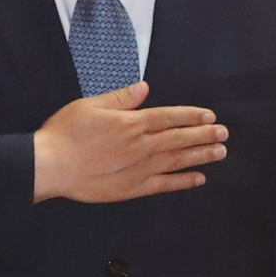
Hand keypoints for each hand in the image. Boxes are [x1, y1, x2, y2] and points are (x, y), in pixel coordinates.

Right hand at [33, 82, 223, 201]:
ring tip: (220, 152)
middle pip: (179, 138)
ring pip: (178, 160)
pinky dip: (184, 181)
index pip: (168, 117)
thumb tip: (144, 88)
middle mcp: (142, 145)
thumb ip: (119, 98)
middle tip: (224, 133)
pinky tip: (199, 178)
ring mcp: (141, 168)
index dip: (190, 116)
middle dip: (204, 134)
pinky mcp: (134, 187)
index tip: (209, 116)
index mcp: (131, 123)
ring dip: (201, 155)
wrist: (51, 165)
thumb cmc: (65, 133)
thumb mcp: (88, 106)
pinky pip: (166, 184)